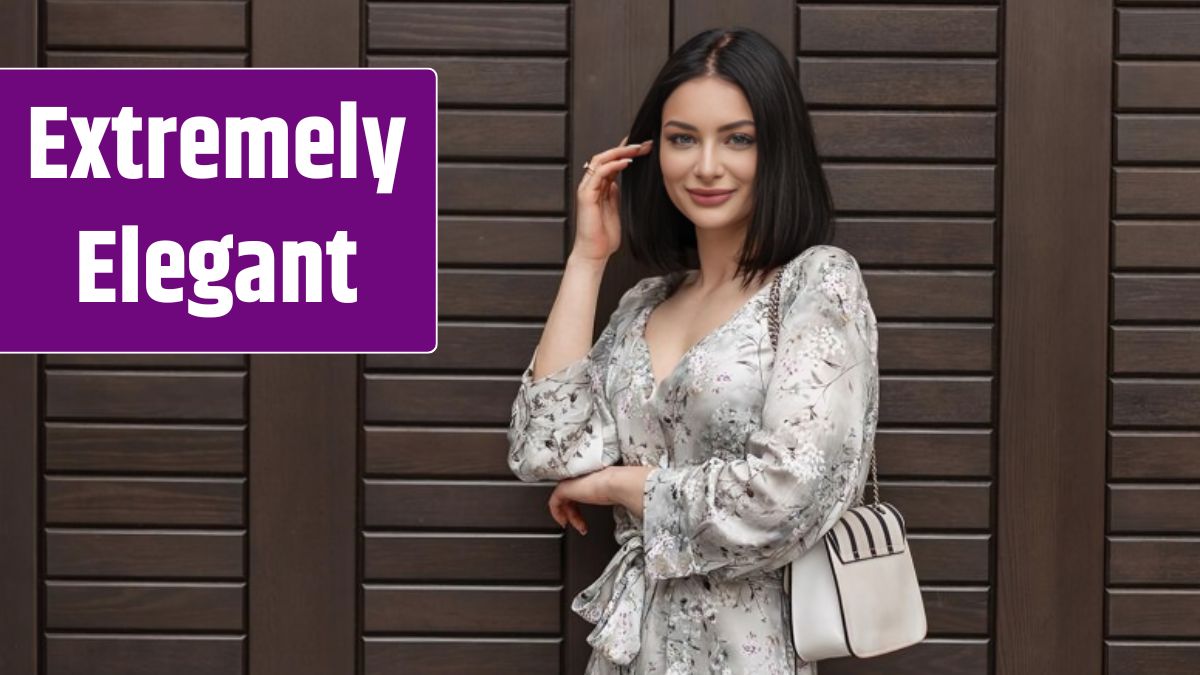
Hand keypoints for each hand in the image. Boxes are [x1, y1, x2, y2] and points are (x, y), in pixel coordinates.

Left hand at [547, 466, 657, 533]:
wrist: (618, 484)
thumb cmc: (621, 487)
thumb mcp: (617, 494)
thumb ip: (612, 497)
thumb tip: (624, 505)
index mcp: (590, 477)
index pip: (580, 490)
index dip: (580, 505)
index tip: (585, 518)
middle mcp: (579, 478)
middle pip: (570, 496)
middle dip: (574, 513)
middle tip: (581, 526)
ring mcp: (571, 482)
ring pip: (562, 500)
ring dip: (568, 516)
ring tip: (574, 526)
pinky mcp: (564, 488)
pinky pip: (554, 502)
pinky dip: (556, 513)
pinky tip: (563, 522)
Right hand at [572, 135, 653, 262]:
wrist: (594, 253)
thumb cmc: (604, 236)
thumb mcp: (615, 209)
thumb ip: (614, 195)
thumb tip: (619, 183)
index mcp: (599, 187)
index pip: (611, 162)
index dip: (626, 152)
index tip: (644, 147)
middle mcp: (591, 185)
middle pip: (606, 157)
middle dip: (625, 148)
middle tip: (644, 144)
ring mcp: (587, 189)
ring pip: (600, 160)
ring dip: (620, 152)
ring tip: (637, 149)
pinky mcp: (586, 195)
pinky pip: (599, 174)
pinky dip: (613, 165)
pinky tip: (626, 162)